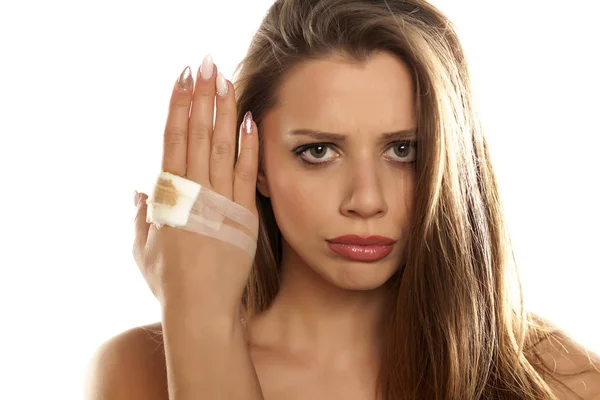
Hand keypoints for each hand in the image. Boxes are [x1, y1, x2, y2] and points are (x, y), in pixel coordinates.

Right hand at [133, 61, 258, 314]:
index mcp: (167, 195)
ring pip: (219, 146)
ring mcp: (219, 201)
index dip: (178, 106)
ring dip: (222, 110)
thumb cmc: (168, 281)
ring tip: (225, 80)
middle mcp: (193, 191)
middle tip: (204, 65)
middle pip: (196, 134)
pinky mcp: (243, 215)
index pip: (172, 139)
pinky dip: (246, 146)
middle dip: (200, 96)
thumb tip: (137, 192)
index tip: (182, 80)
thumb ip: (141, 216)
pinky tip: (249, 120)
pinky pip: (245, 174)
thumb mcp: (143, 248)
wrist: (199, 308)